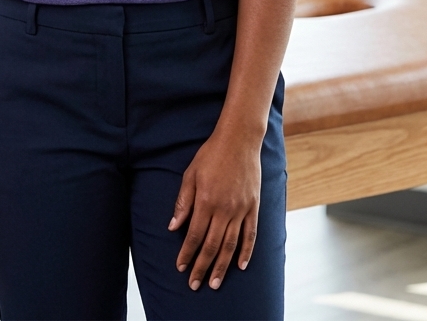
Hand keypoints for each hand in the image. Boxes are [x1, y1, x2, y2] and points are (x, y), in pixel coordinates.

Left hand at [168, 127, 261, 290]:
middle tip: (195, 285)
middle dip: (202, 267)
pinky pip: (250, 235)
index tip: (181, 268)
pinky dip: (246, 252)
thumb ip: (183, 202)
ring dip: (222, 266)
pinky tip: (241, 266)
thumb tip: (173, 226)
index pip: (193, 235)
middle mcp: (224, 209)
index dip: (186, 254)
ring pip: (230, 245)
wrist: (239, 141)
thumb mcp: (190, 174)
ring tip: (215, 283)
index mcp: (205, 201)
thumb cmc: (211, 155)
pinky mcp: (254, 208)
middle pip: (211, 245)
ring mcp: (241, 210)